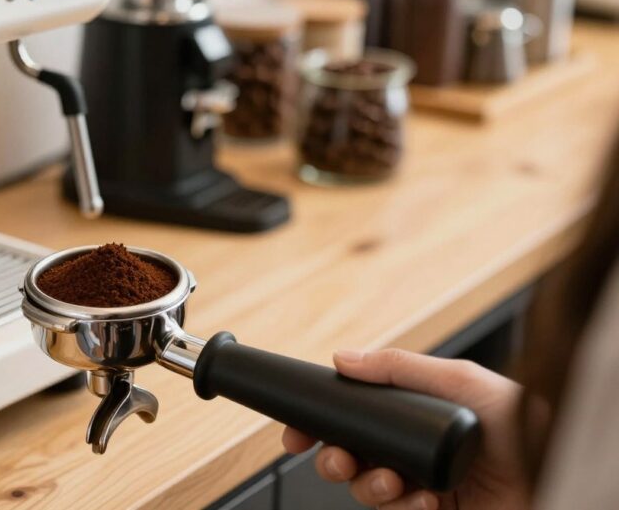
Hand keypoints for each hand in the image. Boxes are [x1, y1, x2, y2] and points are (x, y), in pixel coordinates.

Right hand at [282, 349, 528, 509]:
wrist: (555, 470)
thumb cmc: (521, 422)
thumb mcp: (459, 380)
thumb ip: (399, 367)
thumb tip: (344, 357)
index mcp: (411, 413)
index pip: (352, 418)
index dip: (318, 426)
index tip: (296, 432)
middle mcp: (411, 448)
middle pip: (349, 457)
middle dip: (333, 460)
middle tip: (339, 460)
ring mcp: (420, 483)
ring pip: (366, 490)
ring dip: (369, 487)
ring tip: (392, 481)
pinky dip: (403, 507)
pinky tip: (424, 499)